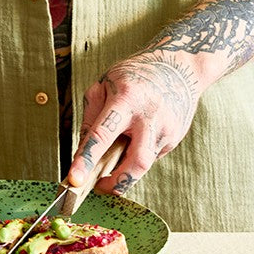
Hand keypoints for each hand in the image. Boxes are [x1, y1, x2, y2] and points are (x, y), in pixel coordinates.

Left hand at [68, 52, 198, 194]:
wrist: (179, 67)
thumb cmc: (134, 76)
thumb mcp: (104, 86)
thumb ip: (90, 118)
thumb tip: (82, 154)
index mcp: (126, 98)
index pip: (102, 135)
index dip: (87, 159)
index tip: (74, 180)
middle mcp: (150, 115)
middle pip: (136, 162)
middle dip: (116, 183)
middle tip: (99, 187)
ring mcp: (167, 128)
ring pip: (145, 165)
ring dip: (126, 171)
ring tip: (116, 158)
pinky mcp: (175, 136)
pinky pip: (151, 155)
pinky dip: (138, 154)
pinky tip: (138, 136)